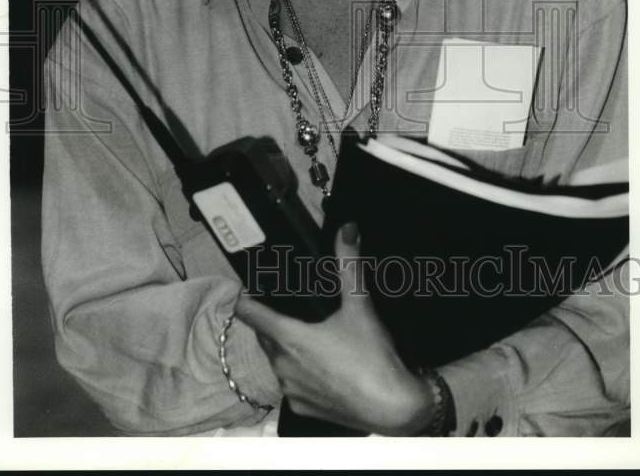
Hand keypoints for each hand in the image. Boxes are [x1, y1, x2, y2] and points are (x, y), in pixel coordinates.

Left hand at [234, 222, 438, 434]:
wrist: (393, 408)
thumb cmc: (372, 356)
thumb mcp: (360, 305)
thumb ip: (349, 265)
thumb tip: (347, 228)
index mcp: (288, 338)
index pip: (249, 313)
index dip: (246, 297)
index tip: (249, 287)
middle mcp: (282, 366)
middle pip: (264, 336)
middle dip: (271, 321)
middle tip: (290, 308)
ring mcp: (290, 391)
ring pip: (277, 361)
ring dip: (285, 348)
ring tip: (309, 336)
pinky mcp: (302, 410)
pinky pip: (291, 385)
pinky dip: (299, 374)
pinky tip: (321, 367)